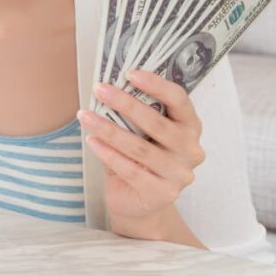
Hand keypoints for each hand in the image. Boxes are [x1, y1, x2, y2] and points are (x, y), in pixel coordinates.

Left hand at [76, 69, 205, 237]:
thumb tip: (108, 86)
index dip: (157, 85)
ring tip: (85, 116)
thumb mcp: (140, 133)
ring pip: (140, 147)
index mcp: (190, 127)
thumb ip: (133, 114)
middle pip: (158, 123)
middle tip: (100, 89)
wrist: (139, 202)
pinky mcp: (162, 194)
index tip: (130, 73)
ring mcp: (179, 175)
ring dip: (109, 129)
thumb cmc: (139, 159)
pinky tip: (91, 140)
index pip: (180, 101)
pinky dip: (108, 153)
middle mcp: (191, 150)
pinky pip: (130, 169)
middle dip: (125, 103)